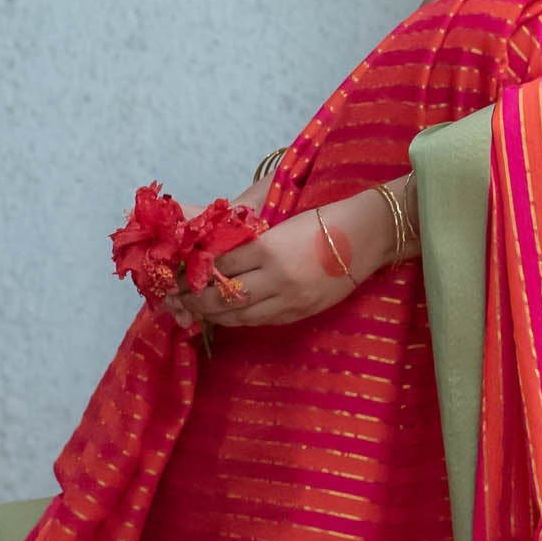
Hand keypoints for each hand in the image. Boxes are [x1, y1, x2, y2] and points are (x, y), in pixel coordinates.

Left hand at [171, 210, 363, 330]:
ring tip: (196, 307)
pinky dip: (238, 318)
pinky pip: (260, 321)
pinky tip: (226, 312)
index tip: (175, 271)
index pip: (218, 266)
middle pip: (222, 296)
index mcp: (269, 248)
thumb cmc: (321, 219)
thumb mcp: (280, 219)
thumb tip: (209, 245)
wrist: (366, 236)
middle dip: (194, 298)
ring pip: (239, 315)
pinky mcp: (300, 313)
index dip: (192, 271)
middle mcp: (277, 278)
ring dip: (213, 313)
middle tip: (175, 296)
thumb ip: (246, 235)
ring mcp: (290, 300)